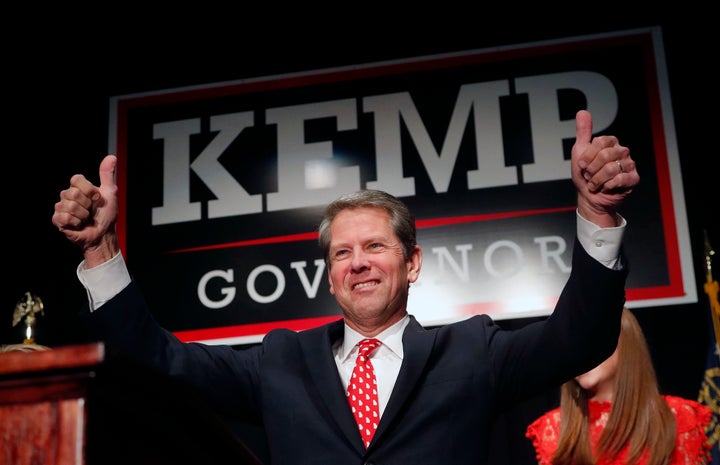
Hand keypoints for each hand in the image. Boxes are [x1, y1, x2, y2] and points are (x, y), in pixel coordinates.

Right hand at [52, 154, 119, 266]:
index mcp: (78, 188)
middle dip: (88, 204)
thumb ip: (107, 175)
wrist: (103, 234)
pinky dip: (75, 222)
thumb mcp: (110, 193)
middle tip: (91, 211)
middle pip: (73, 192)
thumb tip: (112, 157)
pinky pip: (64, 217)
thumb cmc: (106, 215)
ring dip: (83, 215)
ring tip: (85, 219)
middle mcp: (67, 196)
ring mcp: (61, 208)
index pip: (76, 179)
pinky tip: (78, 225)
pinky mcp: (58, 220)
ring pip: (70, 205)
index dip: (89, 189)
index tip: (97, 198)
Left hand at [572, 110, 638, 226]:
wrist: (589, 197)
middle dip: (591, 170)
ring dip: (597, 180)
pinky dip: (608, 186)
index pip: (600, 142)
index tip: (581, 165)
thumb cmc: (585, 174)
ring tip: (595, 183)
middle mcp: (622, 151)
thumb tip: (582, 112)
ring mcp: (629, 164)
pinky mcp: (633, 178)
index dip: (588, 156)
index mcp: (610, 143)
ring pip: (611, 169)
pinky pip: (620, 179)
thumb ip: (583, 132)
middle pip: (606, 155)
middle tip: (588, 176)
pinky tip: (606, 187)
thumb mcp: (579, 152)